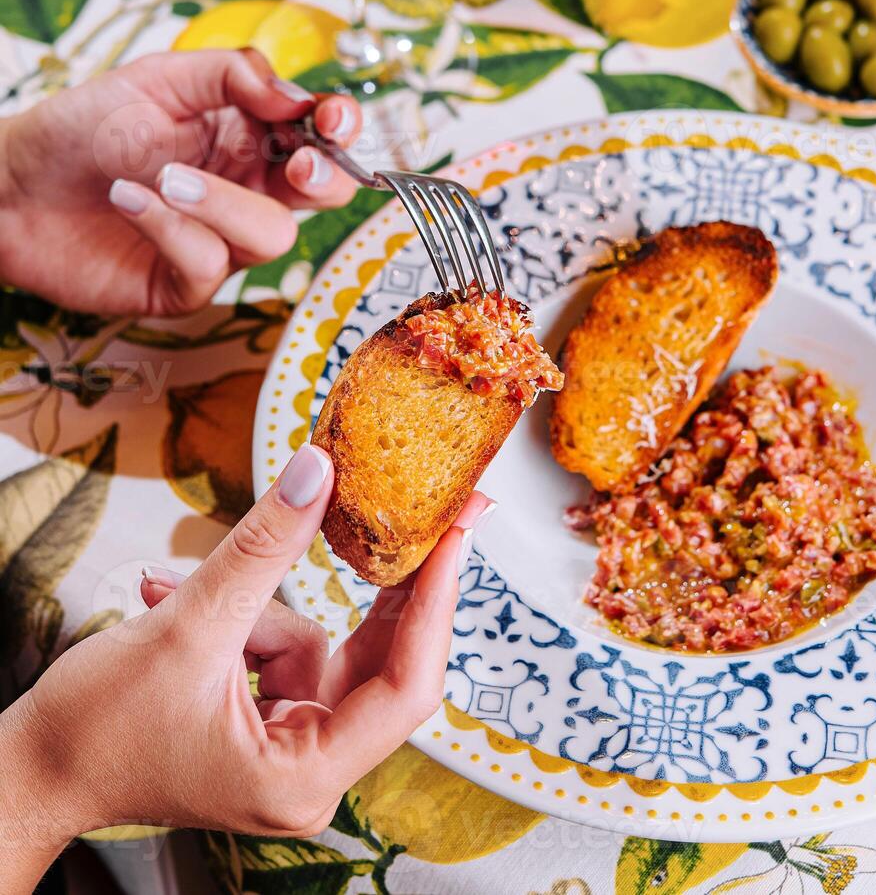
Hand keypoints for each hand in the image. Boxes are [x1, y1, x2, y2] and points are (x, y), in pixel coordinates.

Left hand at [0, 49, 363, 315]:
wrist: (11, 188)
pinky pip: (210, 265)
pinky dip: (169, 228)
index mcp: (249, 138)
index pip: (321, 140)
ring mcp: (222, 243)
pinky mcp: (188, 285)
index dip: (341, 133)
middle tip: (295, 165)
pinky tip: (128, 201)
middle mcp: (246, 191)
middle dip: (320, 180)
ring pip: (272, 236)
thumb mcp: (156, 79)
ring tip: (160, 177)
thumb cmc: (81, 131)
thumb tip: (293, 96)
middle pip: (323, 196)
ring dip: (221, 202)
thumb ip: (230, 76)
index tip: (331, 121)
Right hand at [0, 443, 492, 892]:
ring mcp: (294, 748)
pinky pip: (290, 651)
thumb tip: (319, 472)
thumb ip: (261, 547)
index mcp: (304, 775)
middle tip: (436, 513)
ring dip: (264, 611)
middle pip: (379, 661)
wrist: (29, 769)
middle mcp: (311, 771)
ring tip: (181, 599)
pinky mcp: (273, 723)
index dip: (437, 603)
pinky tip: (177, 607)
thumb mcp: (185, 627)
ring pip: (325, 648)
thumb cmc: (90, 732)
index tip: (460, 535)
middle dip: (387, 586)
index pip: (405, 684)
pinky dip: (248, 622)